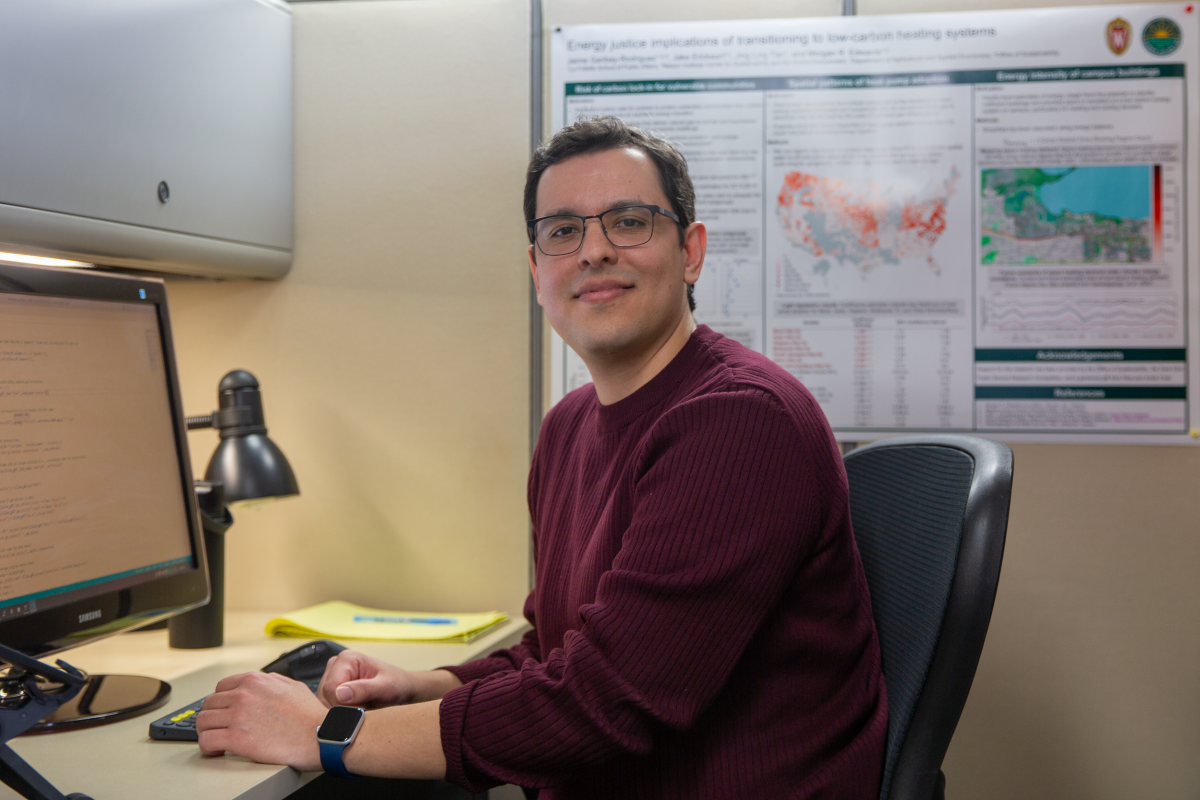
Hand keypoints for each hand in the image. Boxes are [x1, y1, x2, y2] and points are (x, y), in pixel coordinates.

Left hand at [197, 671, 325, 770]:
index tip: (224, 711)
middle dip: (213, 717)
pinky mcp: (237, 739)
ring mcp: (238, 716)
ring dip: (207, 732)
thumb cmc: (311, 715)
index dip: (221, 701)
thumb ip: (271, 681)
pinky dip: (208, 747)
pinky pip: (207, 741)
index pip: (221, 687)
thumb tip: (262, 684)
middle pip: (209, 704)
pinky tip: (217, 750)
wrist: (321, 735)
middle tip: (220, 727)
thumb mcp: (293, 686)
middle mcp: (243, 695)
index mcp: (255, 681)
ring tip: (216, 740)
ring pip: (203, 722)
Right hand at [316, 651, 462, 708]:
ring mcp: (331, 678)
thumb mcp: (386, 687)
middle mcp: (335, 666)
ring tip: (362, 708)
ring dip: (342, 712)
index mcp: (346, 659)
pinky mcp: (331, 690)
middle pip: (325, 697)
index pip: (331, 688)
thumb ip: (364, 689)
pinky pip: (326, 707)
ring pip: (324, 704)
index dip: (343, 705)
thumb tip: (341, 693)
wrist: (403, 689)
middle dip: (343, 709)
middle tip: (365, 709)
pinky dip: (341, 713)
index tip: (362, 710)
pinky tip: (356, 710)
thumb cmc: (397, 684)